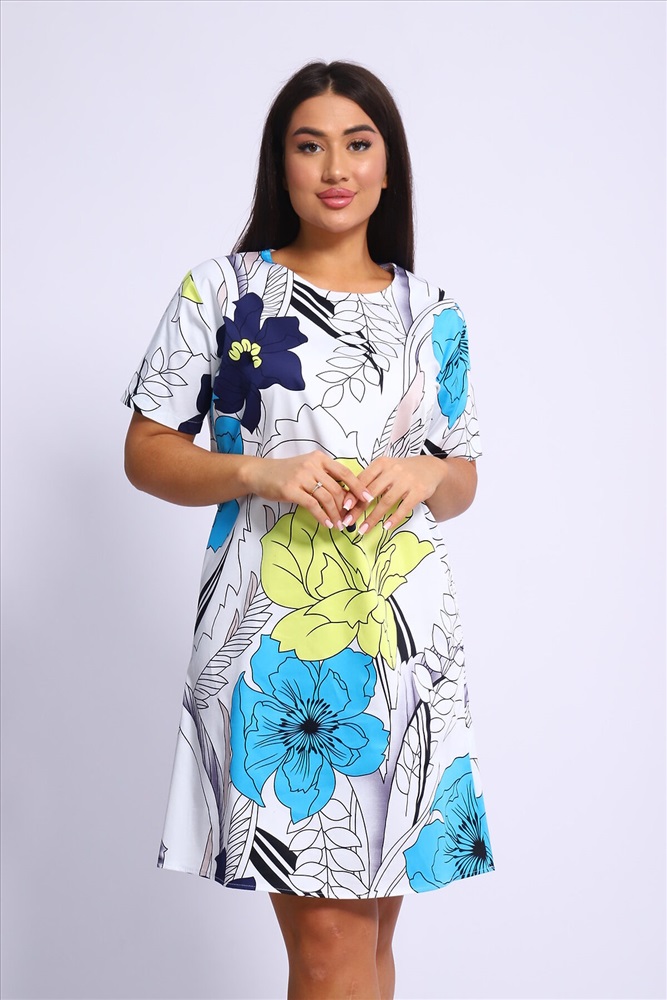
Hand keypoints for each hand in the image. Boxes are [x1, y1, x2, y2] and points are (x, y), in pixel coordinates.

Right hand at [244, 451, 373, 529]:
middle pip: (337, 488)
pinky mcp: (291, 490)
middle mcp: (312, 465)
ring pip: (327, 498)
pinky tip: (328, 524)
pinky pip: (313, 505)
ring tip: (341, 525)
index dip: (358, 487)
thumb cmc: (286, 473)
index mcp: (319, 458)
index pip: (345, 473)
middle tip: (351, 519)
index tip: (368, 499)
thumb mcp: (308, 468)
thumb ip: (325, 477)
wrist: (259, 473)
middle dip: (347, 507)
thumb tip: (346, 495)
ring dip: (336, 514)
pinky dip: (323, 517)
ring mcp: (301, 477)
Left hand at [341, 456, 446, 533]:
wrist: (431, 468)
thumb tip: (349, 498)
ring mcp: (407, 481)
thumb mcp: (386, 469)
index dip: (352, 493)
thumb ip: (371, 479)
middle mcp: (394, 470)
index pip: (363, 479)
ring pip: (386, 501)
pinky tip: (386, 527)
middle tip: (348, 522)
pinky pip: (404, 507)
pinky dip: (394, 518)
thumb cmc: (402, 471)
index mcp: (382, 463)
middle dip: (358, 509)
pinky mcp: (419, 491)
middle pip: (371, 492)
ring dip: (373, 518)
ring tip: (363, 530)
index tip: (344, 507)